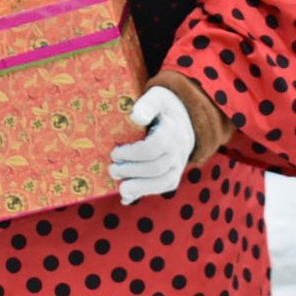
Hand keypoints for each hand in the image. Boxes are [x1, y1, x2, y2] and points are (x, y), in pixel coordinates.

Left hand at [110, 86, 196, 205]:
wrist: (183, 120)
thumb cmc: (162, 107)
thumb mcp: (156, 97)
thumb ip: (147, 104)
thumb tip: (135, 116)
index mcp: (172, 130)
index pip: (153, 147)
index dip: (132, 153)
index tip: (114, 152)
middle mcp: (178, 150)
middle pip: (155, 167)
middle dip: (131, 171)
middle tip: (112, 169)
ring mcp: (178, 164)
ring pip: (162, 182)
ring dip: (139, 187)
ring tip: (120, 187)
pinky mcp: (174, 175)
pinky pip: (163, 188)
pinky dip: (143, 193)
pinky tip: (126, 198)